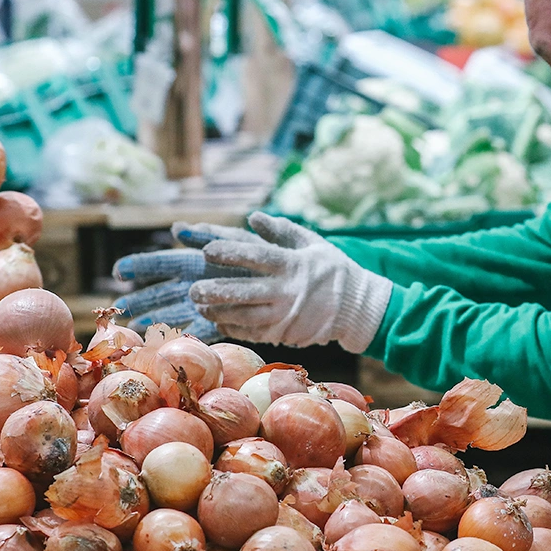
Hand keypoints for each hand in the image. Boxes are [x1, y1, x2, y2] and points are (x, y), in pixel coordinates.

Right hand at [111, 223, 261, 338]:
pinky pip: (201, 330)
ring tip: (136, 326)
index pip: (165, 262)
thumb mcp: (241, 242)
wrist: (298, 284)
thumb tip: (178, 229)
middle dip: (143, 298)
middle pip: (165, 291)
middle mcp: (200, 282)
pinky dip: (185, 335)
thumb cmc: (268, 256)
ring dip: (157, 319)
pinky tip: (166, 343)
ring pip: (177, 312)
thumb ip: (213, 235)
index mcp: (201, 260)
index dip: (142, 266)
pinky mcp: (224, 321)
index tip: (119, 271)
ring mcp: (210, 303)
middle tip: (119, 306)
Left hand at [191, 212, 392, 352]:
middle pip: (246, 291)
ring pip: (246, 316)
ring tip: (200, 306)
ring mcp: (287, 316)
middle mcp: (288, 291)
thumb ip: (281, 230)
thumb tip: (253, 217)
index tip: (207, 251)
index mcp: (293, 264)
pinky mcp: (286, 333)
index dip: (230, 253)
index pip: (257, 257)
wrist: (358, 307)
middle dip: (216, 290)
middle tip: (193, 289)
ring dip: (220, 312)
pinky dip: (234, 327)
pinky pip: (254, 332)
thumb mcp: (312, 243)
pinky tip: (219, 321)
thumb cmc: (333, 269)